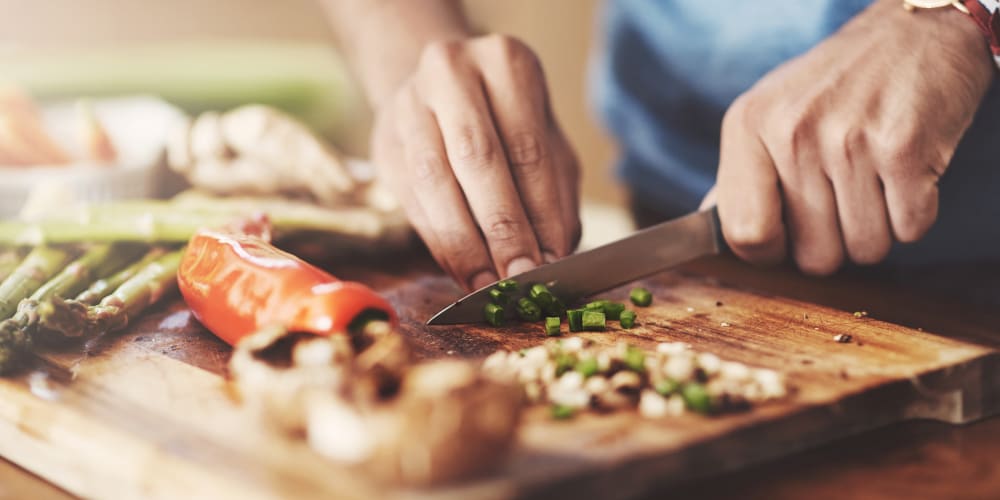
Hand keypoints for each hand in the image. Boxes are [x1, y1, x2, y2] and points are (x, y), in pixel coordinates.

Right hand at [371, 34, 580, 289]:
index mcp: (505, 63)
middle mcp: (451, 73)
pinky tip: (462, 271)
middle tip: (520, 277)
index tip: (552, 262)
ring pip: (435, 181)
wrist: (440, 92)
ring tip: (488, 284)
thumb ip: (554, 196)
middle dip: (502, 228)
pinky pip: (411, 199)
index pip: (528, 149)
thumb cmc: (507, 124)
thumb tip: (553, 257)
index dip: (540, 212)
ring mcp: (409, 105)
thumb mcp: (546, 144)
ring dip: (464, 242)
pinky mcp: (383, 142)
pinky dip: (439, 242)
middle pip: (478, 159)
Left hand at [704, 0, 994, 273]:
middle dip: (834, 244)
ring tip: (875, 180)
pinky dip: (913, 214)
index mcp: (747, 125)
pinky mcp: (903, 148)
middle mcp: (791, 132)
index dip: (771, 252)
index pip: (745, 234)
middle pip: (814, 257)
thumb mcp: (769, 113)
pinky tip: (904, 172)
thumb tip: (708, 228)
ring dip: (878, 229)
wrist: (915, 31)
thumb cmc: (836, 84)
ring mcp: (848, 140)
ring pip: (865, 249)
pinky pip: (910, 229)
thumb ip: (740, 175)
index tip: (788, 238)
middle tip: (843, 198)